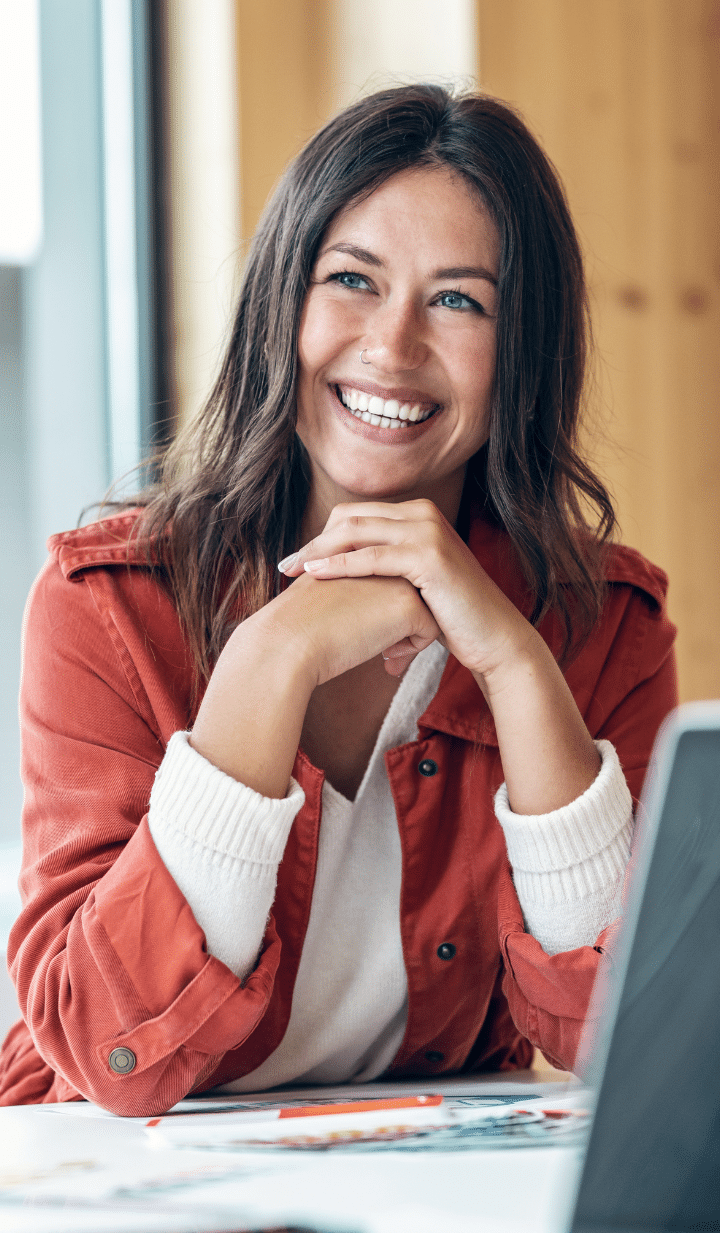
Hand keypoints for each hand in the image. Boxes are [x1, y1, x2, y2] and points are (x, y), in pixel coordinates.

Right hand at [190, 570, 439, 795]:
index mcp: (359, 548)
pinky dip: (413, 649)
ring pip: (427, 606)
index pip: (391, 575)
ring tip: (390, 655)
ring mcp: (397, 577)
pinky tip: (387, 660)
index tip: (373, 630)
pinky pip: (430, 630)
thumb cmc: (297, 626)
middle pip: (413, 587)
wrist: (287, 642)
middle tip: (390, 650)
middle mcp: (381, 555)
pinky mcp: (408, 605)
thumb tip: (373, 610)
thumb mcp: (327, 594)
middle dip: (406, 619)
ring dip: (411, 634)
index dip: (387, 605)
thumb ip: (353, 590)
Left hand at [279, 499, 532, 686]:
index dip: (322, 535)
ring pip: (357, 531)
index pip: (356, 515)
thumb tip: (341, 571)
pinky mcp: (429, 557)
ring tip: (293, 571)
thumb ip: (385, 568)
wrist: (492, 638)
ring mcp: (428, 532)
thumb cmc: (451, 617)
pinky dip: (340, 565)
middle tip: (287, 565)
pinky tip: (315, 575)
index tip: (297, 560)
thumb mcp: (412, 583)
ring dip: (319, 550)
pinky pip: (372, 557)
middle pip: (351, 517)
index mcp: (418, 515)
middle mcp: (423, 514)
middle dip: (314, 540)